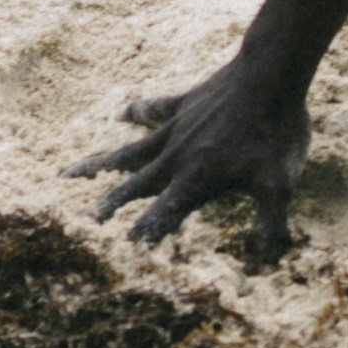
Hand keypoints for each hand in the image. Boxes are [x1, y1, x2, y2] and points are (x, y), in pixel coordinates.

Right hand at [86, 59, 318, 256]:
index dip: (144, 235)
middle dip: (110, 206)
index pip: (163, 215)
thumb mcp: (278, 184)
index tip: (120, 254)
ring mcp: (175, 128)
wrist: (270, 75)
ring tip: (68, 174)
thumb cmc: (275, 132)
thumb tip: (268, 272)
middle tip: (85, 222)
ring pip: (129, 152)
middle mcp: (176, 157)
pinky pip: (153, 109)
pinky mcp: (183, 104)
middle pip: (134, 186)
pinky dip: (137, 111)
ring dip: (101, 165)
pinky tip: (121, 114)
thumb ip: (271, 228)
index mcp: (196, 180)